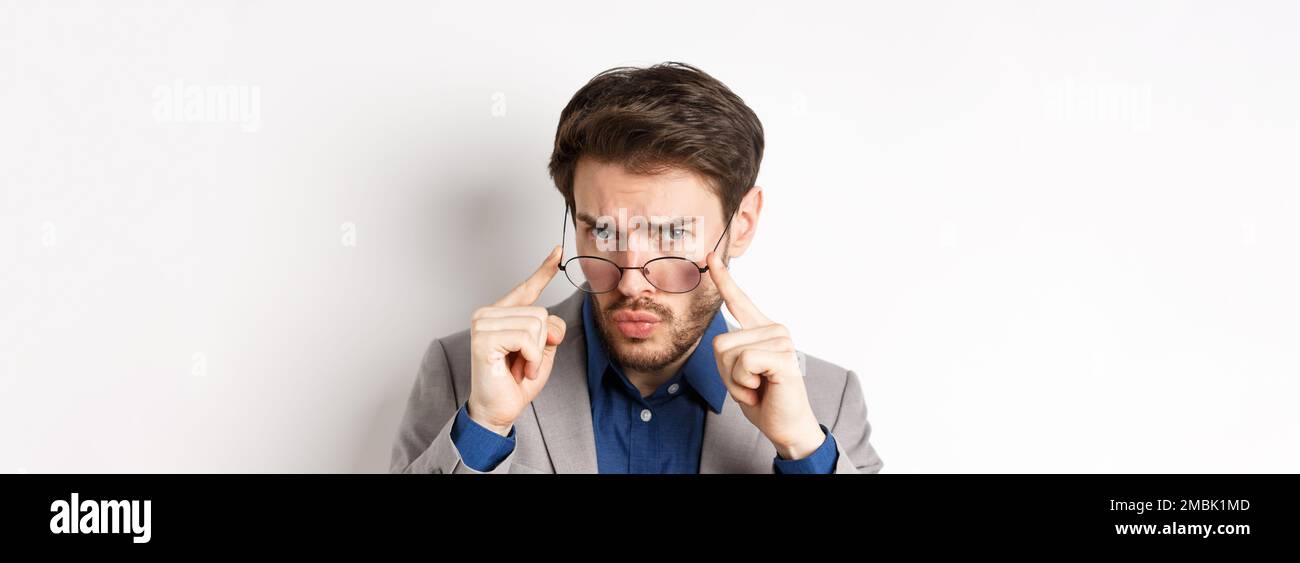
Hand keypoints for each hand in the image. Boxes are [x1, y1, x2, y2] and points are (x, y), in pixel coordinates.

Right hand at [465, 246, 566, 436]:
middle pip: (541, 312)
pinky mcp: (483, 339)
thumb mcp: (543, 350)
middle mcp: (488, 314)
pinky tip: (518, 370)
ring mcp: (482, 324)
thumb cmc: (516, 381)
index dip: (544, 270)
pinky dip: (531, 358)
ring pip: (536, 324)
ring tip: (521, 367)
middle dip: (544, 342)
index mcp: (501, 313)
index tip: (557, 251)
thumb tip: (552, 324)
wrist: (498, 410)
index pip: (527, 288)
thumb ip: (551, 330)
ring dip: (537, 353)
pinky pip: (527, 338)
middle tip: (526, 362)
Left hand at [707, 251, 826, 459]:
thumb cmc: (763, 399)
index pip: (738, 300)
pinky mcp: (784, 357)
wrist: (786, 426)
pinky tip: (762, 389)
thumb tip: (721, 340)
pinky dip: (744, 384)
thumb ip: (730, 352)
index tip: (710, 257)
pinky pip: (744, 363)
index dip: (723, 279)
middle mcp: (774, 329)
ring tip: (757, 387)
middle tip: (750, 385)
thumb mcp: (737, 372)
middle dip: (726, 373)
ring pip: (729, 353)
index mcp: (761, 330)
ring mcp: (782, 341)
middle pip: (719, 342)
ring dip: (736, 381)